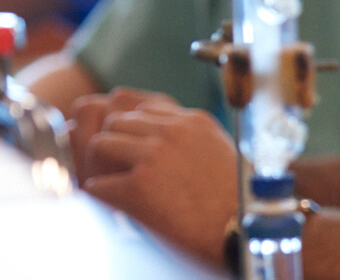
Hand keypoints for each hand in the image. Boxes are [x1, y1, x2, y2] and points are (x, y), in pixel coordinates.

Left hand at [78, 91, 238, 265]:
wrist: (241, 230)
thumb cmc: (237, 197)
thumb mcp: (221, 150)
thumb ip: (194, 136)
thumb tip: (165, 133)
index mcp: (193, 121)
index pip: (144, 109)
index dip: (138, 130)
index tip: (139, 149)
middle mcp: (172, 132)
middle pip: (117, 122)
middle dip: (116, 143)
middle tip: (120, 166)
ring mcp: (153, 157)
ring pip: (100, 144)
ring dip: (103, 165)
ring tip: (115, 181)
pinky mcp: (138, 187)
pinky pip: (98, 184)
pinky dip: (102, 194)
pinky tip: (115, 202)